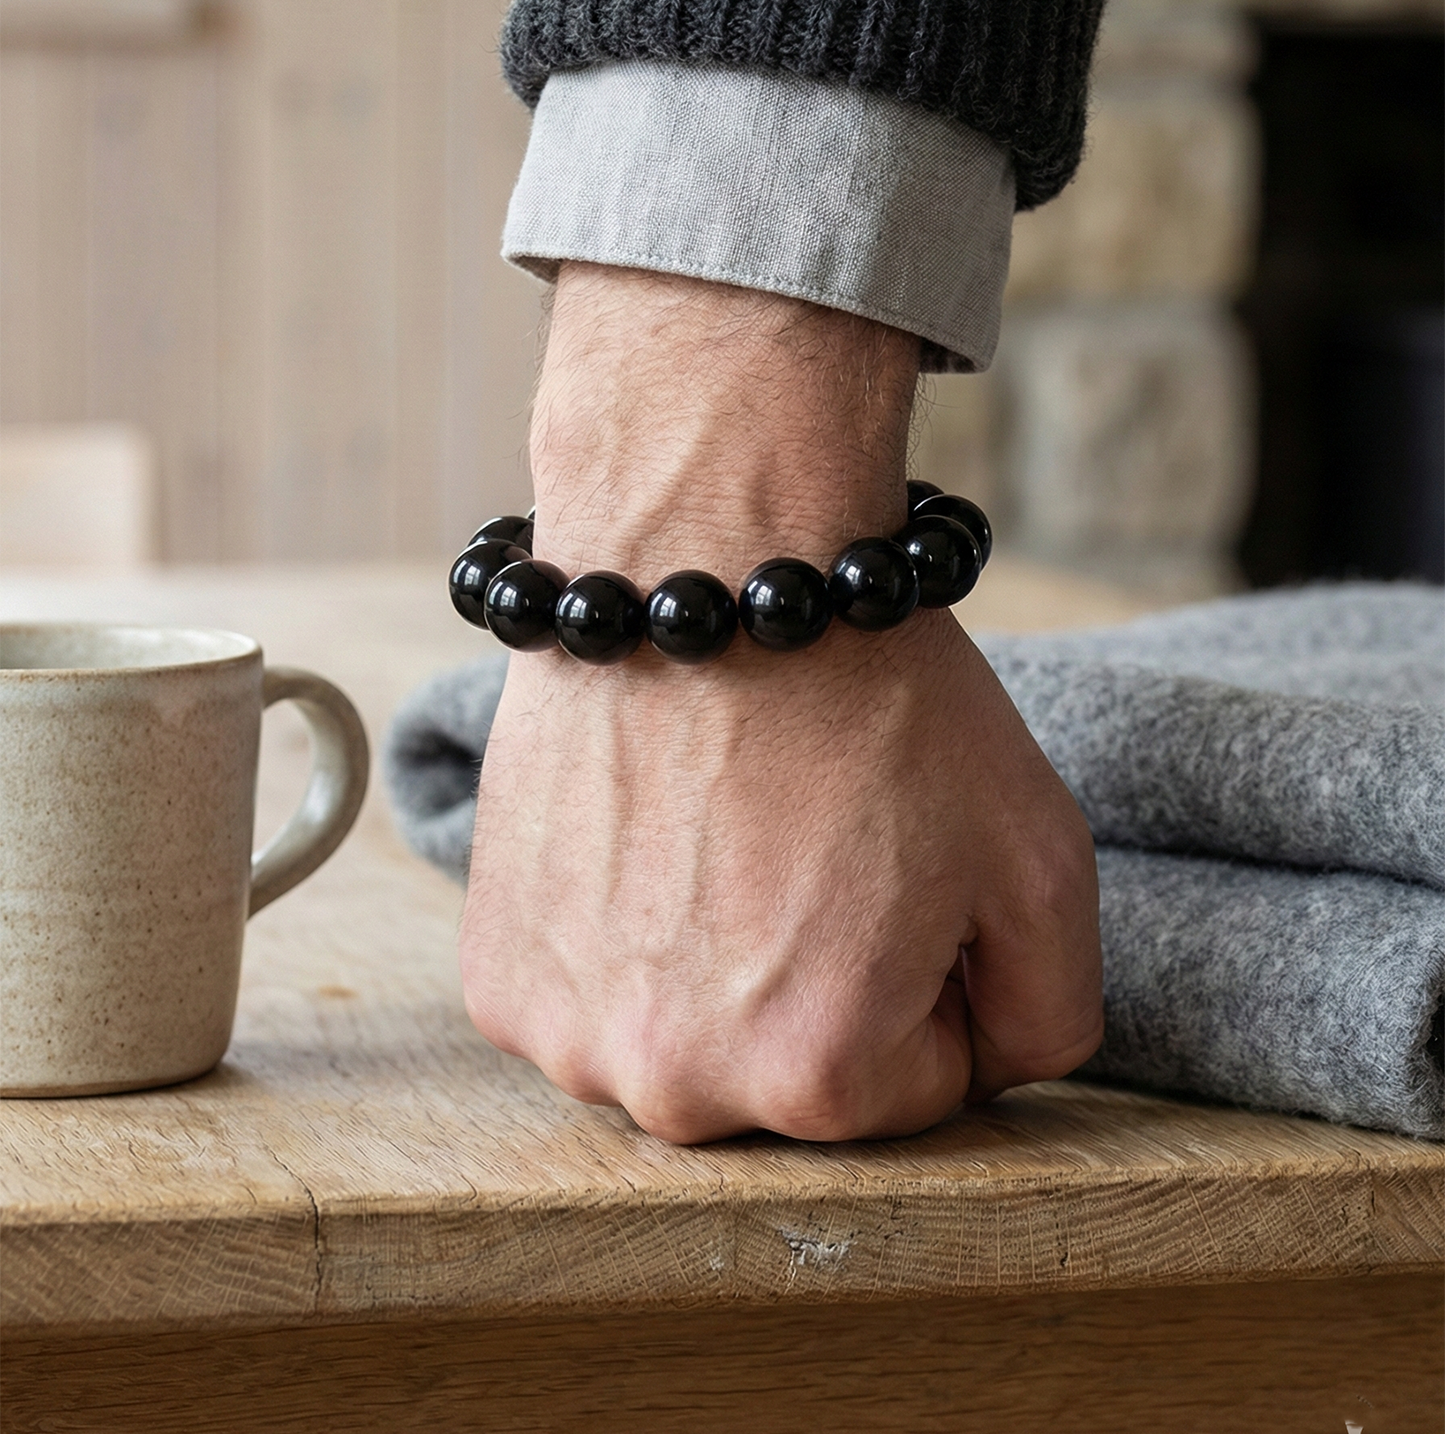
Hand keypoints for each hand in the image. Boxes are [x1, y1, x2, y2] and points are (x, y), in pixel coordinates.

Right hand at [460, 265, 1101, 1141]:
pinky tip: (649, 839)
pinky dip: (623, 938)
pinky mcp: (496, 971)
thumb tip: (987, 1067)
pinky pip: (594, 996)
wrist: (706, 562)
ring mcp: (566, 1030)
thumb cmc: (878, 700)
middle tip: (811, 842)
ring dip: (712, 964)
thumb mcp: (1043, 861)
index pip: (921, 1082)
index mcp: (818, 1078)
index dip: (933, 962)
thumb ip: (1050, 1014)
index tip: (901, 860)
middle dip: (825, 978)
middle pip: (796, 1076)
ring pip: (687, 1037)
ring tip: (723, 834)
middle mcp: (673, 1087)